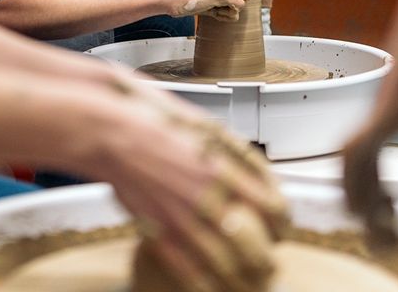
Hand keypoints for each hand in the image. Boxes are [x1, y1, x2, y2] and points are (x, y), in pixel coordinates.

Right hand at [97, 98, 287, 291]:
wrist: (114, 135)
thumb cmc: (154, 123)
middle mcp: (208, 198)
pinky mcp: (159, 233)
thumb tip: (253, 166)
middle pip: (253, 246)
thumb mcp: (205, 128)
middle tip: (270, 265)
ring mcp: (182, 220)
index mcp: (225, 171)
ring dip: (241, 280)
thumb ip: (231, 152)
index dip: (282, 225)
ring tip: (249, 284)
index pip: (272, 208)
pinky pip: (187, 269)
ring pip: (224, 265)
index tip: (281, 228)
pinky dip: (204, 284)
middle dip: (266, 261)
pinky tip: (211, 288)